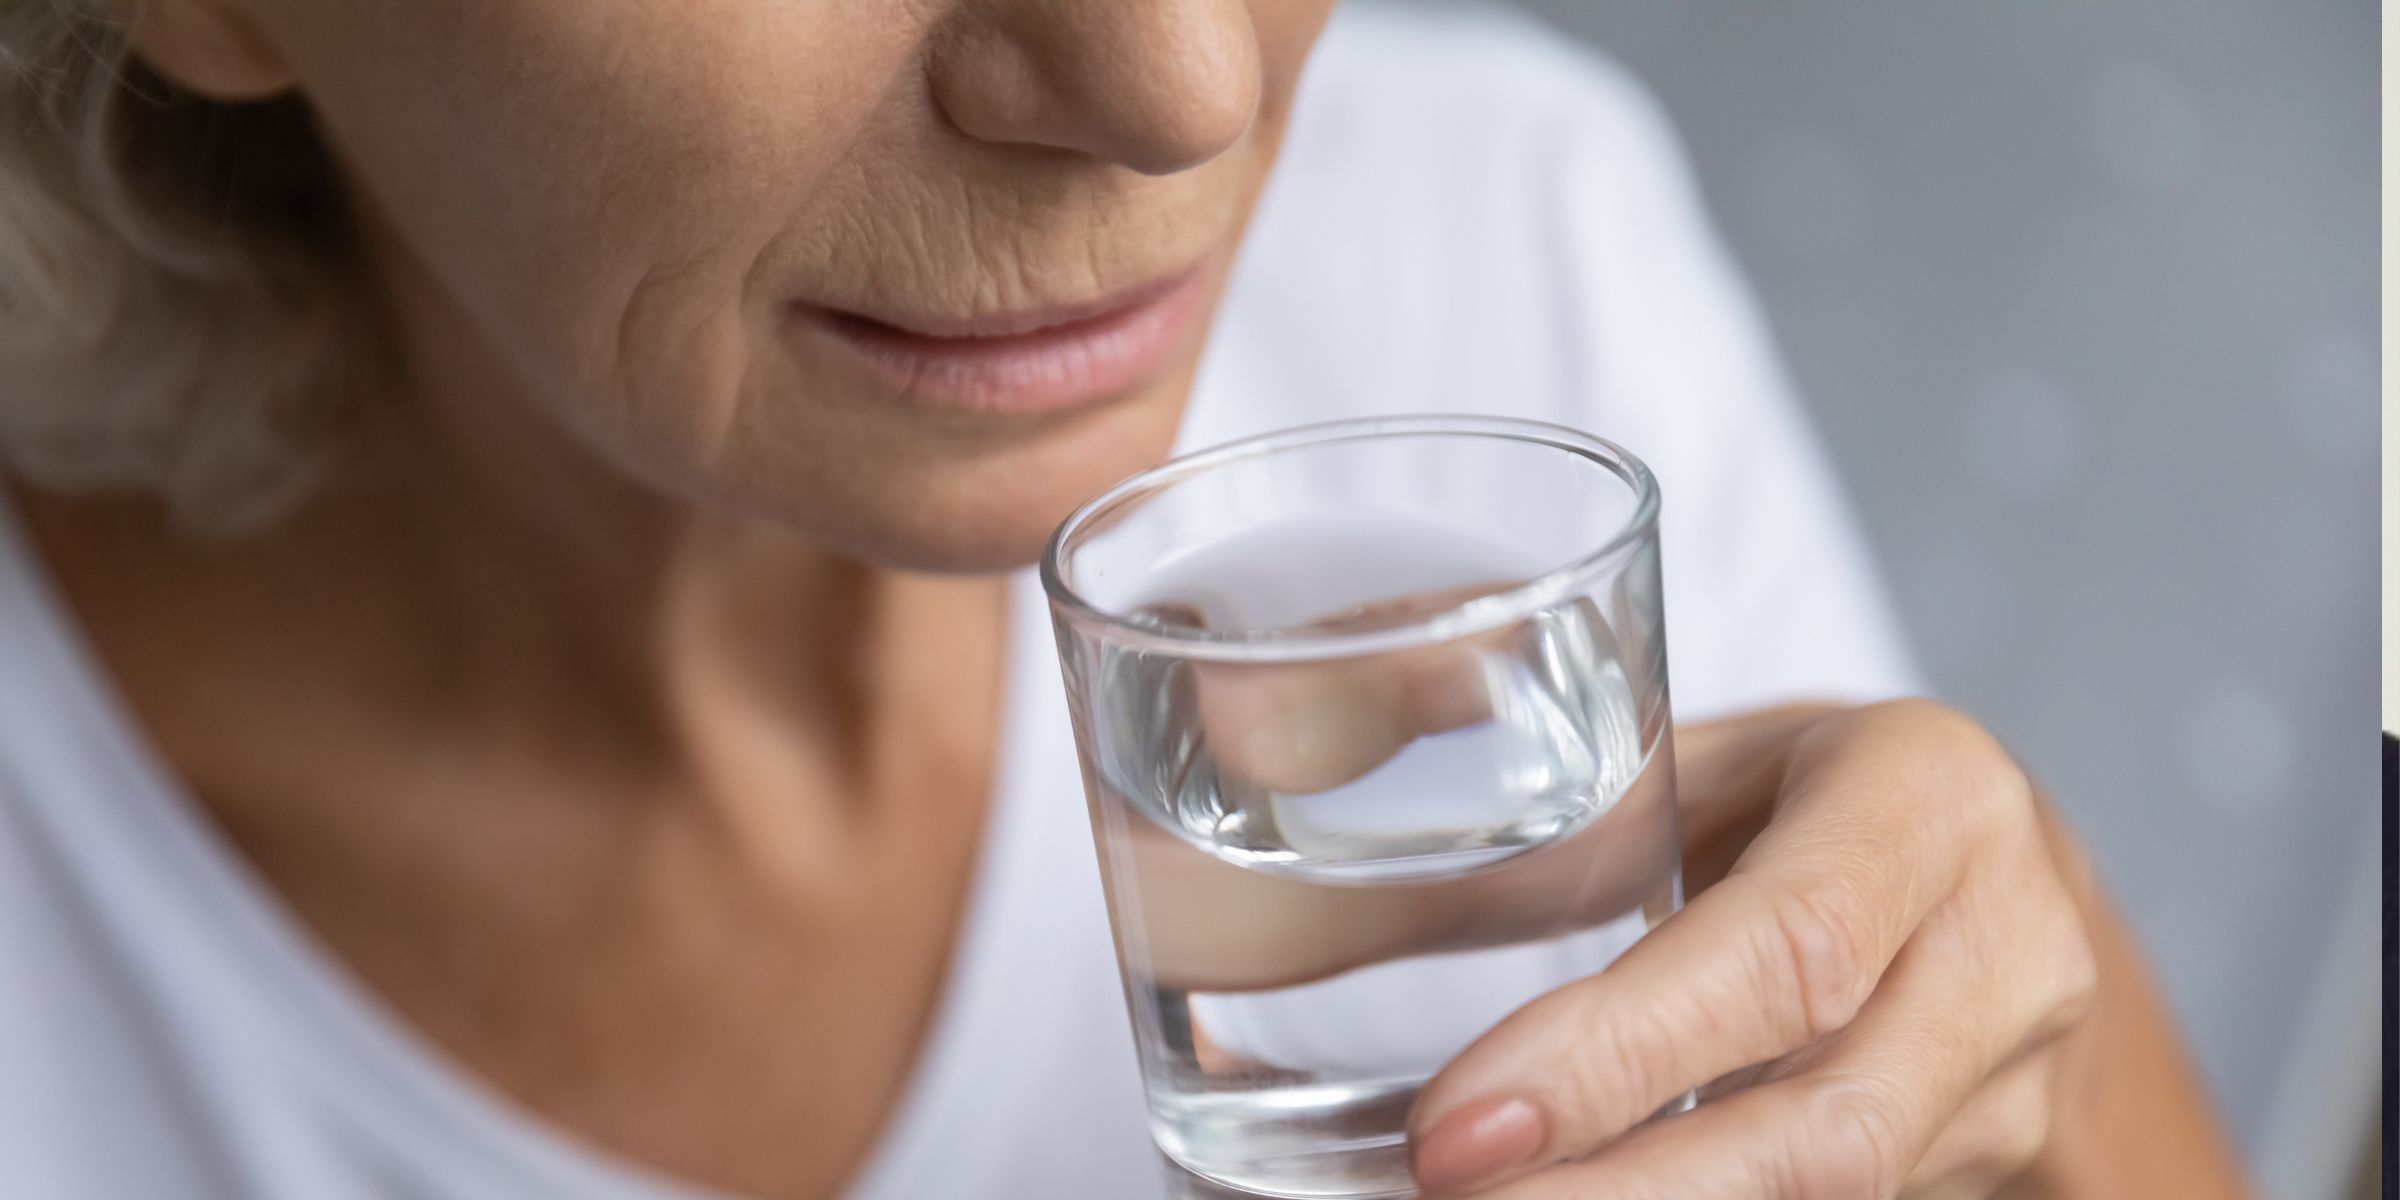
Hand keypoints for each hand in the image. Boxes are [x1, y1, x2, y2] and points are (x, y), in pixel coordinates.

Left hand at [1404, 700, 2101, 1198]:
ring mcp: (2013, 1086)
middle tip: (1446, 1198)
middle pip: (1821, 1127)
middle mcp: (2005, 950)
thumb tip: (1333, 860)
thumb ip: (1578, 826)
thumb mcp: (1722, 765)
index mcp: (1930, 800)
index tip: (1459, 1126)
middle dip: (1618, 1193)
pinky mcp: (1991, 1170)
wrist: (2018, 888)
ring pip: (1830, 1198)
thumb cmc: (1829, 798)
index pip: (1784, 949)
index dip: (1617, 1056)